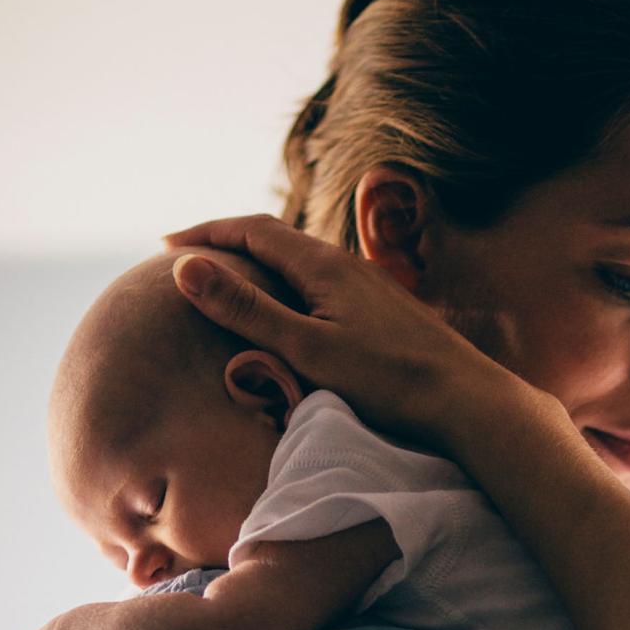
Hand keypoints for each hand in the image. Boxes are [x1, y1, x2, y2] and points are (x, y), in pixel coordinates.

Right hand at [163, 214, 526, 449]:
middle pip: (276, 237)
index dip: (205, 233)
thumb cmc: (386, 379)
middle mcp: (346, 264)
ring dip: (259, 261)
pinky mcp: (383, 308)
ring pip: (301, 259)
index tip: (165, 245)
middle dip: (228, 242)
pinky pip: (322, 280)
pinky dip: (288, 282)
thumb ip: (246, 308)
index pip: (252, 230)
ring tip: (229, 278)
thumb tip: (186, 267)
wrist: (464, 399)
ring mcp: (368, 285)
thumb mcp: (305, 348)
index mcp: (322, 265)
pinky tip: (291, 306)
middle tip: (188, 257)